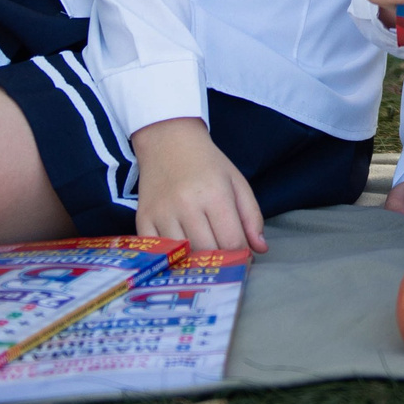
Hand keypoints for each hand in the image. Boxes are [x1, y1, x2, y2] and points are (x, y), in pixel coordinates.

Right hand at [129, 117, 266, 252]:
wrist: (168, 140)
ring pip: (183, 256)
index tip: (243, 258)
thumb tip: (260, 249)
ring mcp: (162, 213)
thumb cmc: (207, 163)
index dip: (241, 256)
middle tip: (224, 260)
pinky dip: (169, 260)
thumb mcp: (237, 182)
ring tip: (204, 259)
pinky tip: (180, 256)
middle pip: (208, 252)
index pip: (232, 242)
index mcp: (216, 195)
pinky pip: (157, 252)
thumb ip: (252, 216)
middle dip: (220, 261)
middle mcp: (187, 205)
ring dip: (195, 263)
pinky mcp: (143, 219)